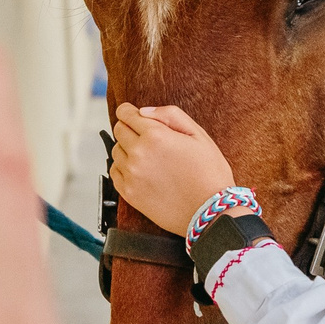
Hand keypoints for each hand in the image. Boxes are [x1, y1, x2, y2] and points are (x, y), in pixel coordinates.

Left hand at [108, 103, 235, 237]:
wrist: (210, 212)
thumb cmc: (209, 174)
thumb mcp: (198, 135)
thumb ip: (170, 115)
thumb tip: (144, 111)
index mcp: (155, 136)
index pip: (126, 114)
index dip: (129, 111)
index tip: (133, 114)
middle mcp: (139, 154)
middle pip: (119, 130)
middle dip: (130, 128)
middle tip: (147, 137)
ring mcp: (131, 175)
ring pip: (116, 151)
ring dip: (128, 149)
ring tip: (149, 157)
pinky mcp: (129, 193)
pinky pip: (115, 172)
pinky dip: (124, 168)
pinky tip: (142, 171)